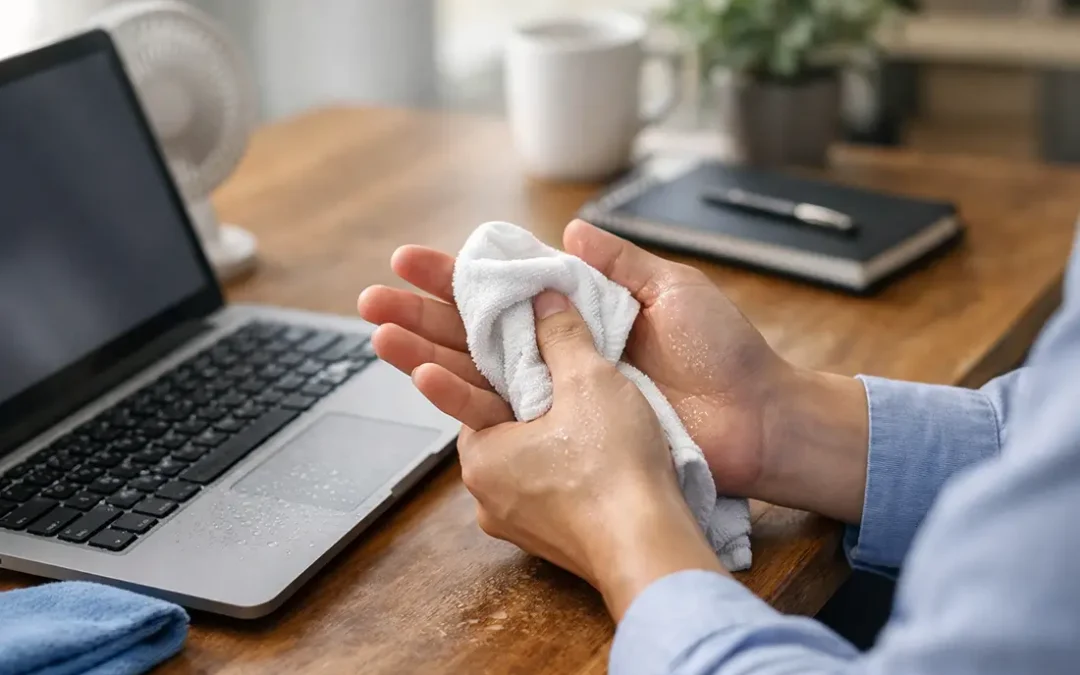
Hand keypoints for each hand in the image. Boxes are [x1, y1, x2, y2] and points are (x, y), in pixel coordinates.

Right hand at [358, 220, 869, 522]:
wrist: (757, 422)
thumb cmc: (725, 354)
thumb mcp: (673, 290)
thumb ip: (618, 264)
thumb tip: (569, 230)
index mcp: (587, 314)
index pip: (509, 290)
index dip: (459, 277)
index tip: (411, 261)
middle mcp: (565, 355)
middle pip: (479, 332)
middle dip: (423, 314)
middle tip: (373, 301)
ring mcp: (562, 397)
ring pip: (479, 373)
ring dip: (427, 355)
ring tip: (381, 337)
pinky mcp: (567, 436)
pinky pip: (505, 417)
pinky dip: (463, 400)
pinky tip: (425, 381)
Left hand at [454, 291, 722, 617]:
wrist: (651, 549)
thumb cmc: (613, 471)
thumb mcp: (589, 381)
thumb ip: (561, 334)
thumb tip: (545, 298)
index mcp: (479, 455)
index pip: (474, 388)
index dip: (499, 354)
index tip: (518, 334)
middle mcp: (486, 494)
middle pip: (500, 423)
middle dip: (525, 394)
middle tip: (556, 368)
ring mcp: (519, 523)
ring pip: (528, 457)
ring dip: (548, 432)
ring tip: (583, 407)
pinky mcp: (552, 539)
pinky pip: (552, 487)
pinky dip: (567, 465)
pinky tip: (597, 449)